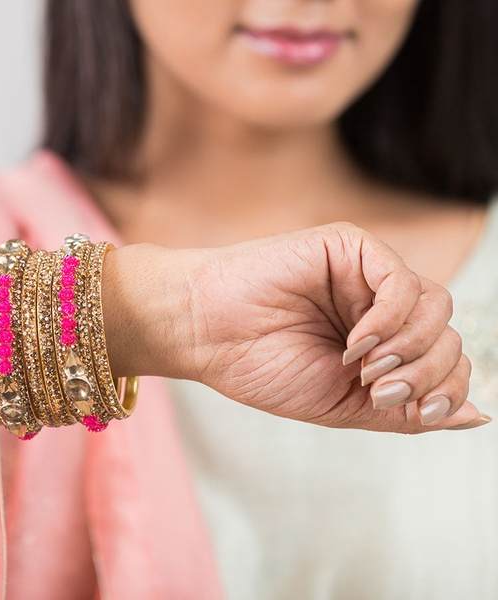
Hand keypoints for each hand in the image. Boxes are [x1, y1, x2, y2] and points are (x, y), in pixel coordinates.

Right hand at [130, 221, 485, 433]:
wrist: (208, 334)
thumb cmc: (262, 367)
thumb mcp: (344, 406)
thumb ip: (407, 411)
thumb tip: (478, 416)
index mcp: (378, 343)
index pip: (445, 360)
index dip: (445, 390)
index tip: (408, 410)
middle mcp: (377, 307)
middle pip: (448, 336)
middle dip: (426, 374)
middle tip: (377, 388)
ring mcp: (364, 275)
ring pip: (436, 306)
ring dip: (411, 348)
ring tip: (365, 366)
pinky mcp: (348, 247)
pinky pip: (401, 281)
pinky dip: (391, 319)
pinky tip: (357, 340)